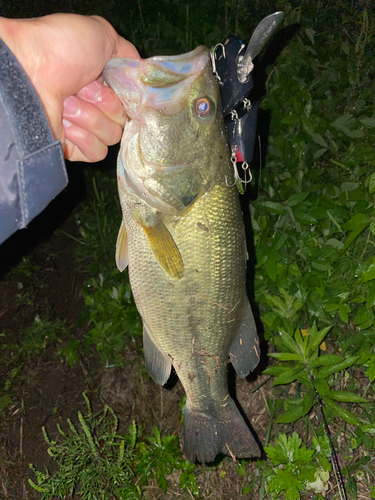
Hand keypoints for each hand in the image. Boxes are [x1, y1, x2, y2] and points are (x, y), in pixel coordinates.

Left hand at [0, 14, 138, 161]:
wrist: (28, 71)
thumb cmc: (62, 48)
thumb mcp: (102, 34)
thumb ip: (127, 54)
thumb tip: (140, 73)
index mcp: (102, 83)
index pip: (130, 102)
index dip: (124, 95)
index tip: (112, 83)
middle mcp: (94, 107)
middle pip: (123, 121)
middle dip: (105, 104)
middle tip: (81, 89)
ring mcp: (83, 129)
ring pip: (112, 137)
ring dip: (91, 118)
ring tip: (67, 103)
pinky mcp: (72, 149)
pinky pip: (97, 153)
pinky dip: (84, 138)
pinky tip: (66, 123)